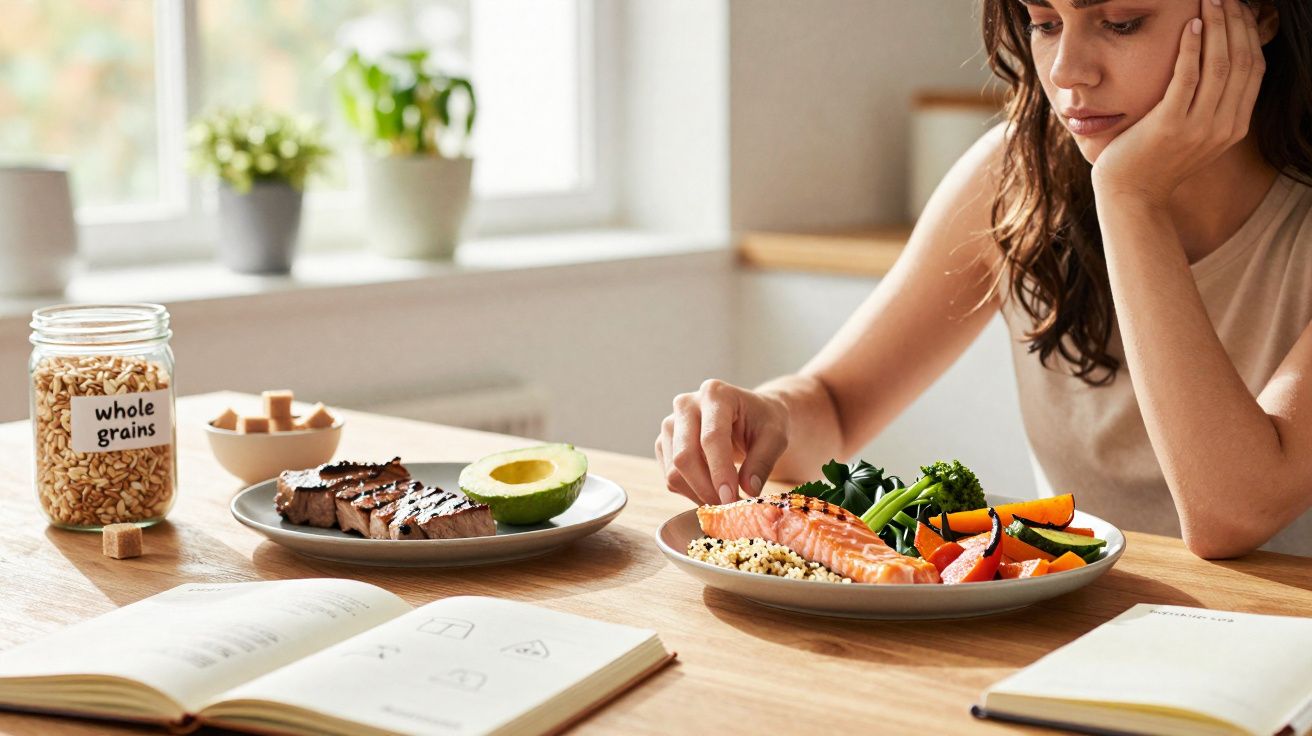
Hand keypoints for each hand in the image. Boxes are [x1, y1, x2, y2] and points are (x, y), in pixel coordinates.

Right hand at [654, 379, 789, 504]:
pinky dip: (690, 492)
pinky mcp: (665, 442)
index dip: (720, 472)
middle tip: (729, 507)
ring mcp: (670, 423)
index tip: (731, 499)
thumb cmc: (763, 422)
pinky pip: (670, 477)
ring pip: (674, 471)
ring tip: (724, 499)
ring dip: (698, 494)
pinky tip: (712, 490)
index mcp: (715, 394)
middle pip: (685, 456)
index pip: (711, 438)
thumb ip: (763, 461)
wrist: (749, 415)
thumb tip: (749, 489)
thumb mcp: (775, 437)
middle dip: (706, 488)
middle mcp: (686, 404)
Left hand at [1090, 0, 1265, 206]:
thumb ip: (1212, 106)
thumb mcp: (1196, 133)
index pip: (1254, 68)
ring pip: (1220, 64)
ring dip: (1215, 27)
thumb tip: (1218, 63)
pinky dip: (1191, 48)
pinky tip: (1188, 27)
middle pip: (1242, 61)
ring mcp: (1198, 127)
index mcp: (1235, 126)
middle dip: (1235, 23)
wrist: (1131, 195)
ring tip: (1208, 2)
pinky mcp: (1169, 125)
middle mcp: (1223, 126)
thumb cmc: (1156, 159)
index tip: (1238, 10)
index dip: (1249, 34)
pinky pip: (1186, 77)